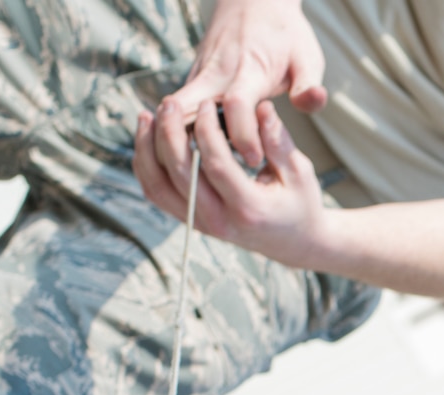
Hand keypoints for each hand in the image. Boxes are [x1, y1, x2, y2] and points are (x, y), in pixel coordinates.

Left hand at [134, 102, 333, 270]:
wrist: (293, 242)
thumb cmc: (299, 203)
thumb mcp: (299, 173)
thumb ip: (278, 141)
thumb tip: (262, 107)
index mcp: (249, 209)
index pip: (216, 165)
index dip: (206, 130)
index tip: (207, 103)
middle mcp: (220, 221)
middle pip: (180, 173)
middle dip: (169, 132)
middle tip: (169, 101)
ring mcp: (201, 224)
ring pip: (158, 185)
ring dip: (147, 147)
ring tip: (147, 115)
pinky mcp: (190, 220)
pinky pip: (156, 192)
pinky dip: (144, 164)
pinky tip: (147, 137)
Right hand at [152, 0, 325, 189]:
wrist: (253, 0)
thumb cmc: (285, 34)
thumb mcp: (307, 57)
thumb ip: (308, 84)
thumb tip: (314, 101)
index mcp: (248, 71)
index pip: (238, 105)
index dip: (244, 136)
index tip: (255, 162)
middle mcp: (215, 74)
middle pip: (188, 112)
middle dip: (192, 146)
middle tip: (205, 180)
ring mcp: (199, 77)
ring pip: (176, 114)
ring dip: (177, 143)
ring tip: (190, 179)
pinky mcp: (193, 81)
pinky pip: (179, 112)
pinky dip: (178, 134)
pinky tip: (190, 162)